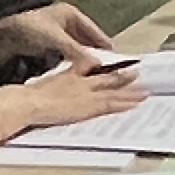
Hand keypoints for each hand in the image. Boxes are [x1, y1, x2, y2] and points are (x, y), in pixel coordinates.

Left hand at [1, 2, 114, 61]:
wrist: (4, 36)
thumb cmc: (30, 29)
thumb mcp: (58, 39)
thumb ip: (78, 52)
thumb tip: (95, 64)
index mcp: (70, 13)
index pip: (93, 29)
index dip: (103, 42)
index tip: (114, 55)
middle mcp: (64, 20)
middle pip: (86, 38)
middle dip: (94, 52)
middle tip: (105, 66)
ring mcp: (56, 31)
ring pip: (76, 47)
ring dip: (83, 57)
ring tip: (93, 71)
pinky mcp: (47, 43)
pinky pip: (66, 52)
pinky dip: (72, 60)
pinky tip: (76, 70)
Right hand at [25, 62, 140, 127]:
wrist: (29, 102)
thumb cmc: (32, 96)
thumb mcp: (48, 84)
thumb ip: (59, 82)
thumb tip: (62, 87)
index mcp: (70, 74)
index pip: (91, 68)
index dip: (104, 68)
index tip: (116, 66)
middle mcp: (82, 82)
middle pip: (107, 78)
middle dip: (123, 77)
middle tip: (138, 73)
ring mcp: (87, 94)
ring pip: (113, 91)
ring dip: (130, 91)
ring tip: (145, 91)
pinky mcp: (88, 107)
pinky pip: (110, 104)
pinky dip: (124, 103)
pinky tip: (135, 103)